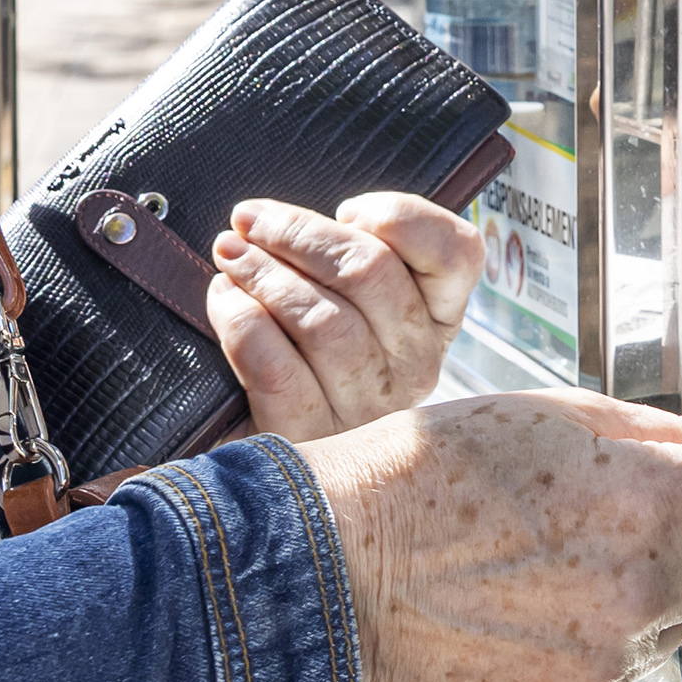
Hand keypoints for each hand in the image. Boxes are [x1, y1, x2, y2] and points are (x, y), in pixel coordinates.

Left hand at [202, 191, 481, 436]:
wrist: (276, 471)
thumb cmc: (309, 358)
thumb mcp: (352, 305)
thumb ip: (347, 262)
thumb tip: (283, 218)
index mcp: (439, 319)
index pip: (457, 253)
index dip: (399, 216)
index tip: (347, 209)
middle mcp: (417, 365)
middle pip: (371, 273)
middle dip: (300, 233)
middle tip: (249, 220)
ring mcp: (369, 409)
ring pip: (323, 320)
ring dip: (264, 275)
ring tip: (230, 257)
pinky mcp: (313, 438)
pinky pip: (277, 368)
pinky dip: (243, 323)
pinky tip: (224, 300)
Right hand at [298, 392, 681, 681]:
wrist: (332, 572)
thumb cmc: (428, 475)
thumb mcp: (552, 414)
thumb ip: (653, 435)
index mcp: (646, 501)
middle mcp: (641, 589)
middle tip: (608, 505)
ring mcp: (607, 660)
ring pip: (672, 617)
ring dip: (641, 588)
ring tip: (545, 560)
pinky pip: (617, 665)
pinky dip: (592, 637)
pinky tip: (523, 607)